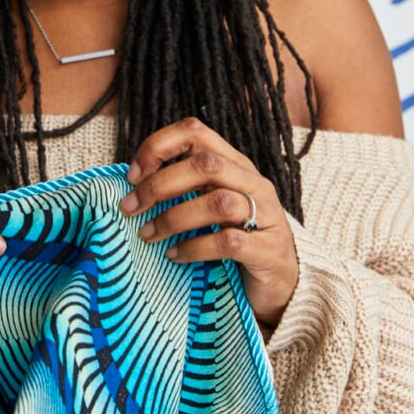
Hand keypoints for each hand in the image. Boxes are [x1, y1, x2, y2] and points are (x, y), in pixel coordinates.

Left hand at [120, 117, 297, 329]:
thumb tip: (133, 186)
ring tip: (148, 235)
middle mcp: (252, 182)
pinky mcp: (268, 249)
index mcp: (234, 164)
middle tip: (129, 208)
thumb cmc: (237, 238)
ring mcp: (266, 214)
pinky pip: (228, 242)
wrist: (284, 282)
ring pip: (217, 202)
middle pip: (205, 165)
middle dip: (159, 185)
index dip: (159, 146)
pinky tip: (175, 255)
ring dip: (174, 218)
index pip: (195, 132)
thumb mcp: (211, 206)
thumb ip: (185, 189)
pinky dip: (194, 248)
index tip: (132, 176)